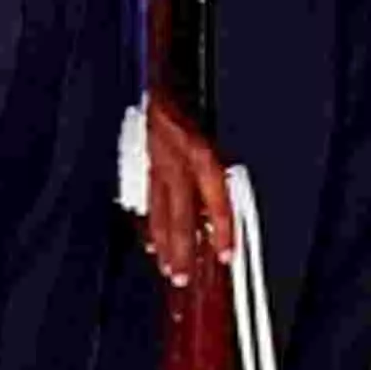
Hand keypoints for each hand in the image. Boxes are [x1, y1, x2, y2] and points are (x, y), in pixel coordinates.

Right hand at [142, 104, 233, 283]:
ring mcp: (157, 170)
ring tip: (167, 269)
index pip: (215, 203)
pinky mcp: (145, 171)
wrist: (158, 92)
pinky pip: (149, 205)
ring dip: (164, 246)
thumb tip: (223, 212)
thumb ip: (220, 177)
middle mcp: (178, 167)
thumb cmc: (190, 114)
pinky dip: (151, 227)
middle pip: (181, 218)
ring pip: (160, 215)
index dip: (222, 231)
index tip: (225, 255)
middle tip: (183, 277)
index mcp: (202, 158)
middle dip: (182, 250)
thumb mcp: (216, 141)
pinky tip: (152, 245)